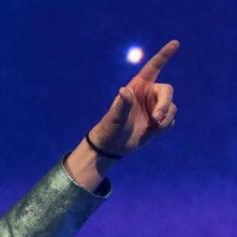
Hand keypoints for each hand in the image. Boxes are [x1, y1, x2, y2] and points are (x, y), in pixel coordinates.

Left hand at [88, 40, 178, 156]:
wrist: (112, 146)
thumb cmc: (110, 128)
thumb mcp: (114, 118)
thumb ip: (122, 104)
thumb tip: (124, 90)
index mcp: (138, 87)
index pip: (153, 67)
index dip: (164, 55)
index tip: (175, 43)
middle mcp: (149, 94)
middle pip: (168, 91)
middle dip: (164, 105)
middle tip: (156, 119)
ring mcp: (155, 107)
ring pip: (172, 108)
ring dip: (164, 120)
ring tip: (149, 128)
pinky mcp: (160, 120)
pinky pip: (171, 121)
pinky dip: (163, 128)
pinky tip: (150, 133)